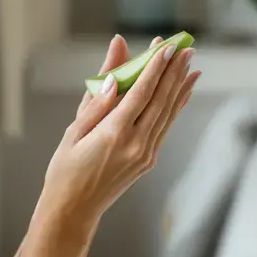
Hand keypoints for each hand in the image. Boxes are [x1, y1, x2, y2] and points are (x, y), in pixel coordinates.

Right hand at [40, 35, 200, 222]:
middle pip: (159, 100)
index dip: (154, 68)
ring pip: (167, 112)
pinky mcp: (148, 160)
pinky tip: (183, 91)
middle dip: (172, 71)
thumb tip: (113, 73)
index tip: (165, 47)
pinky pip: (165, 126)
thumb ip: (96, 100)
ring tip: (190, 63)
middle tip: (184, 46)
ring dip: (180, 86)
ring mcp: (146, 154)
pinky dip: (175, 106)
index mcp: (113, 134)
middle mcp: (135, 144)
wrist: (73, 209)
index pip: (140, 93)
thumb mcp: (74, 130)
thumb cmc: (65, 168)